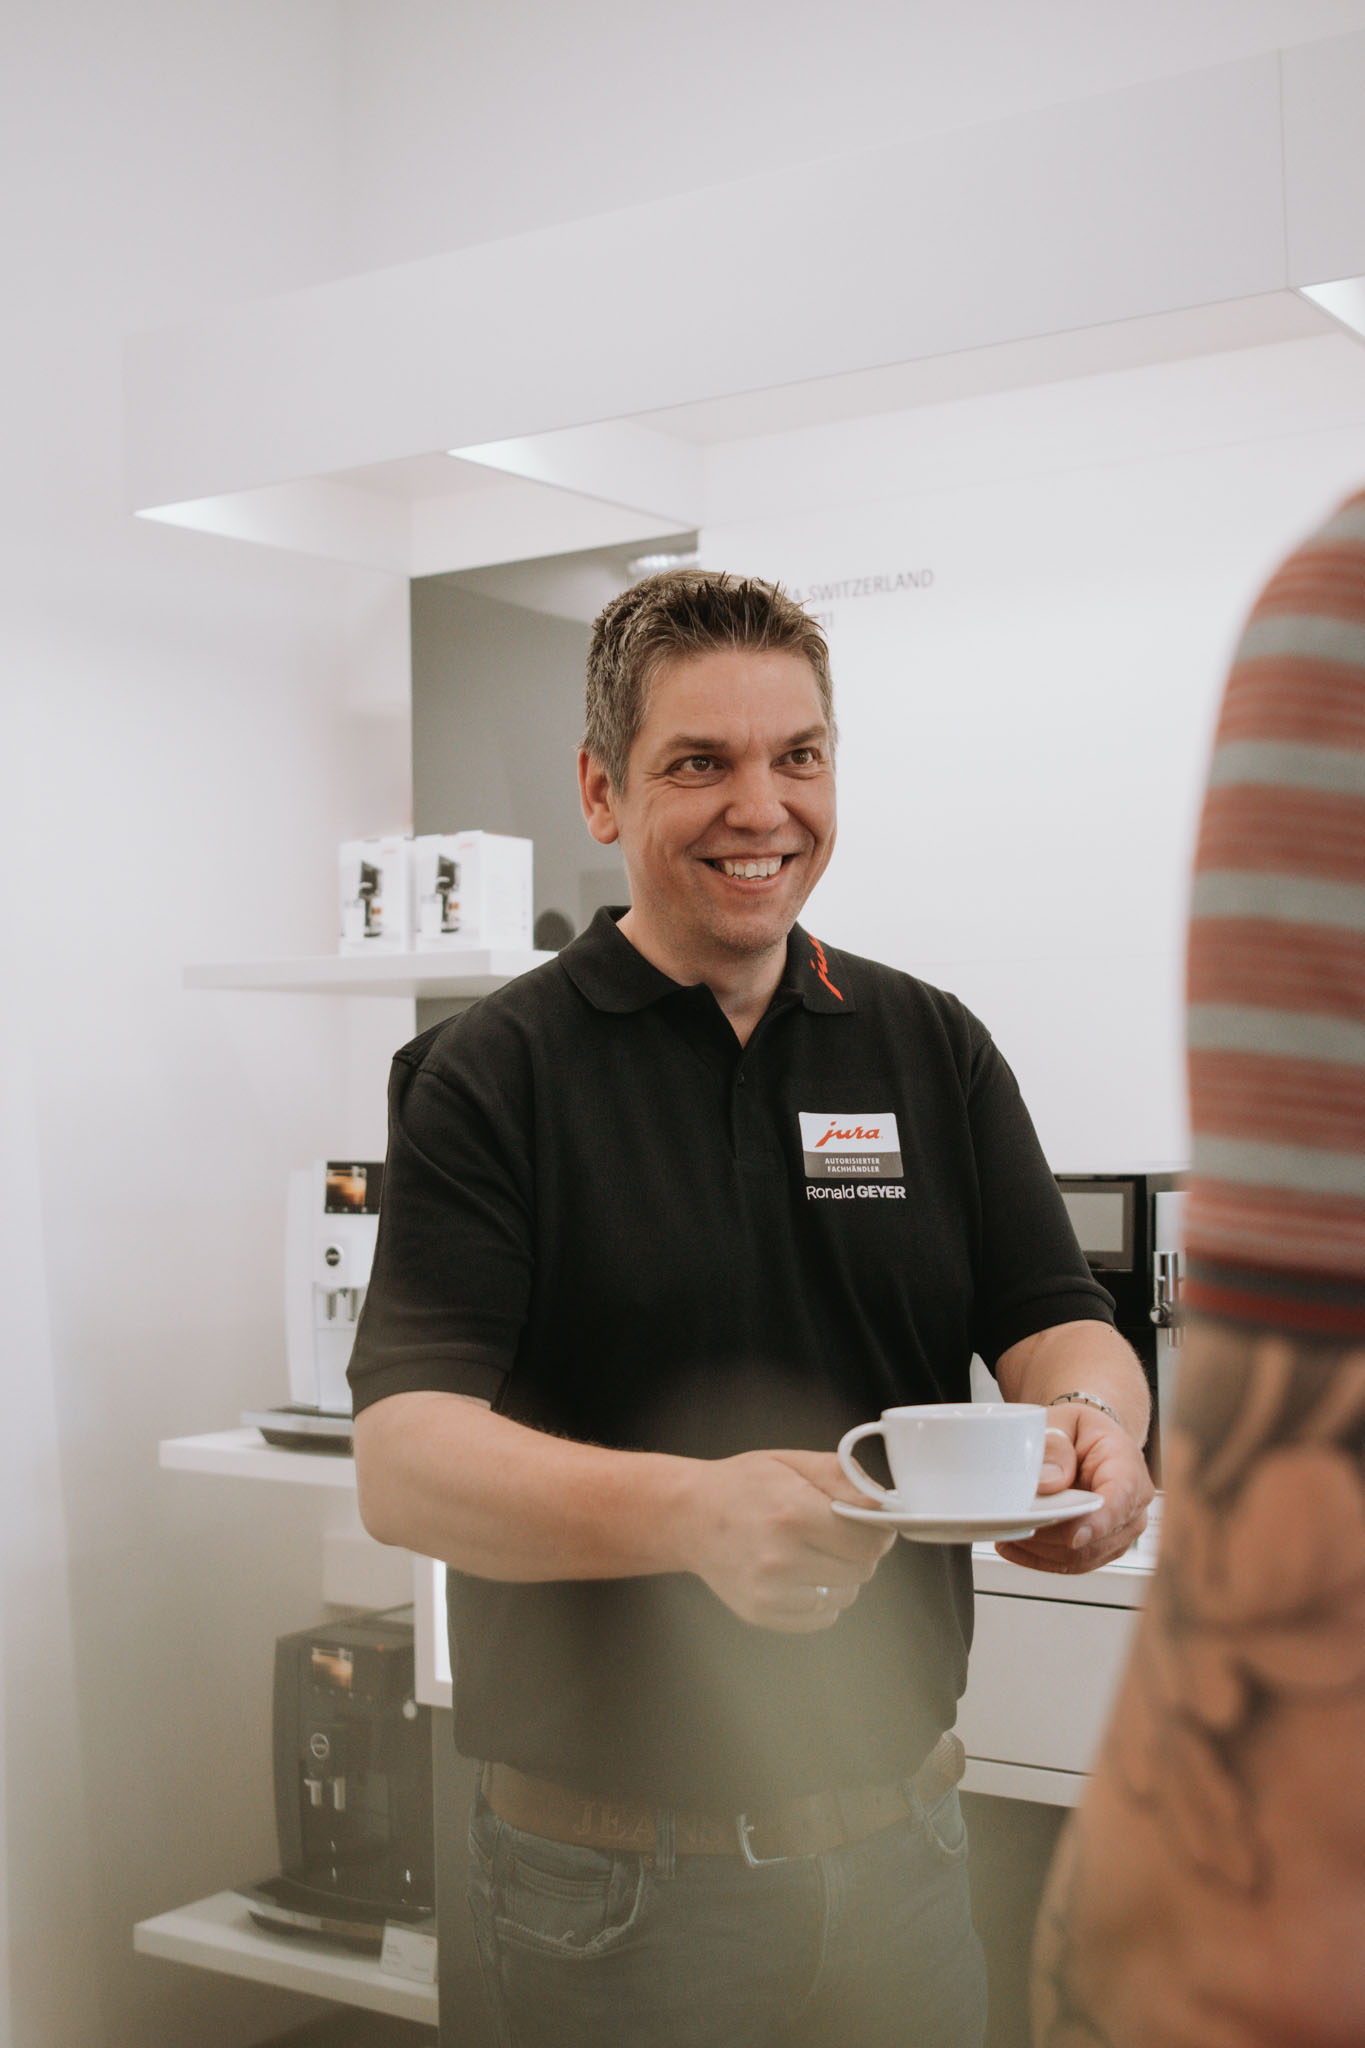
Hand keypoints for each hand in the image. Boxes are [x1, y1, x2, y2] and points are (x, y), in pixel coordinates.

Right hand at [675, 1448, 896, 1632]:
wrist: (689, 1515)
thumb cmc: (744, 1485)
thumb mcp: (794, 1462)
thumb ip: (844, 1478)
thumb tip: (885, 1504)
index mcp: (793, 1513)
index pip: (870, 1540)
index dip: (877, 1529)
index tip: (867, 1520)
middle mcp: (781, 1558)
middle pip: (862, 1569)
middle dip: (858, 1549)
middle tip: (833, 1531)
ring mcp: (769, 1592)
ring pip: (846, 1595)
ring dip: (840, 1575)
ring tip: (811, 1551)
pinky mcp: (761, 1614)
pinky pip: (822, 1617)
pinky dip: (821, 1597)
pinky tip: (797, 1573)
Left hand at [995, 1404, 1152, 1573]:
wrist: (1091, 1442)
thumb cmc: (1080, 1431)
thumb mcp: (1063, 1421)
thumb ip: (1055, 1447)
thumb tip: (1049, 1481)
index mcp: (1128, 1466)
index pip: (1120, 1498)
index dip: (1098, 1521)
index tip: (1073, 1536)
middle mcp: (1133, 1504)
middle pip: (1097, 1536)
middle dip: (1052, 1536)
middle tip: (1015, 1523)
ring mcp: (1120, 1530)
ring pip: (1083, 1556)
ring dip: (1042, 1550)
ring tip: (1008, 1533)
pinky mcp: (1103, 1546)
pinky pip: (1073, 1563)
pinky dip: (1041, 1559)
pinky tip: (1015, 1547)